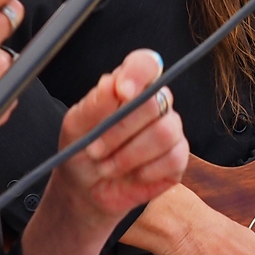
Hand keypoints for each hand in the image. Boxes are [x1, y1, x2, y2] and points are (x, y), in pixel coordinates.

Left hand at [38, 50, 188, 231]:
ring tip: (107, 167)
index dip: (138, 74)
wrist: (85, 190)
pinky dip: (146, 171)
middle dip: (119, 131)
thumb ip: (94, 105)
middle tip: (95, 149)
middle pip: (153, 102)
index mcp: (129, 87)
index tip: (121, 92)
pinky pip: (173, 158)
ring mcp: (169, 130)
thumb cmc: (80, 151)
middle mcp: (154, 103)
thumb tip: (112, 84)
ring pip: (164, 132)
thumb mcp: (76, 127)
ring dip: (129, 155)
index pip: (146, 64)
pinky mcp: (178, 158)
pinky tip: (131, 175)